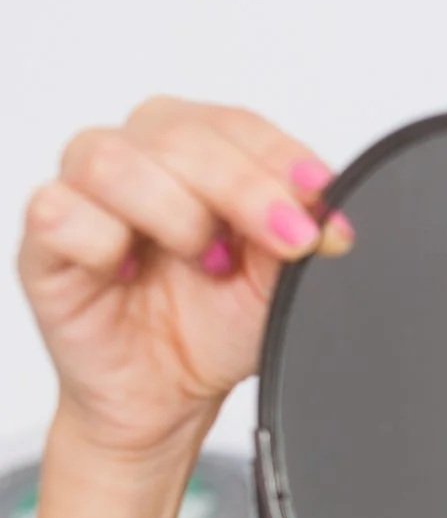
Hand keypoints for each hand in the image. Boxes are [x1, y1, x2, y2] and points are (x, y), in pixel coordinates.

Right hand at [16, 95, 353, 460]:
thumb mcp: (277, 279)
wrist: (171, 394)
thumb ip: (301, 234)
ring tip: (207, 262)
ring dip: (175, 214)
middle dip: (245, 188)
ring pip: (113, 162)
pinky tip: (131, 271)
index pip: (235, 123)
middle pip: (179, 134)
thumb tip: (329, 211)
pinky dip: (105, 242)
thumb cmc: (217, 322)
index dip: (280, 156)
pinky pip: (58, 211)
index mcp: (198, 151)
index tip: (320, 194)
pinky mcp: (45, 242)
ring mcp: (84, 195)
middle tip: (288, 240)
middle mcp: (139, 158)